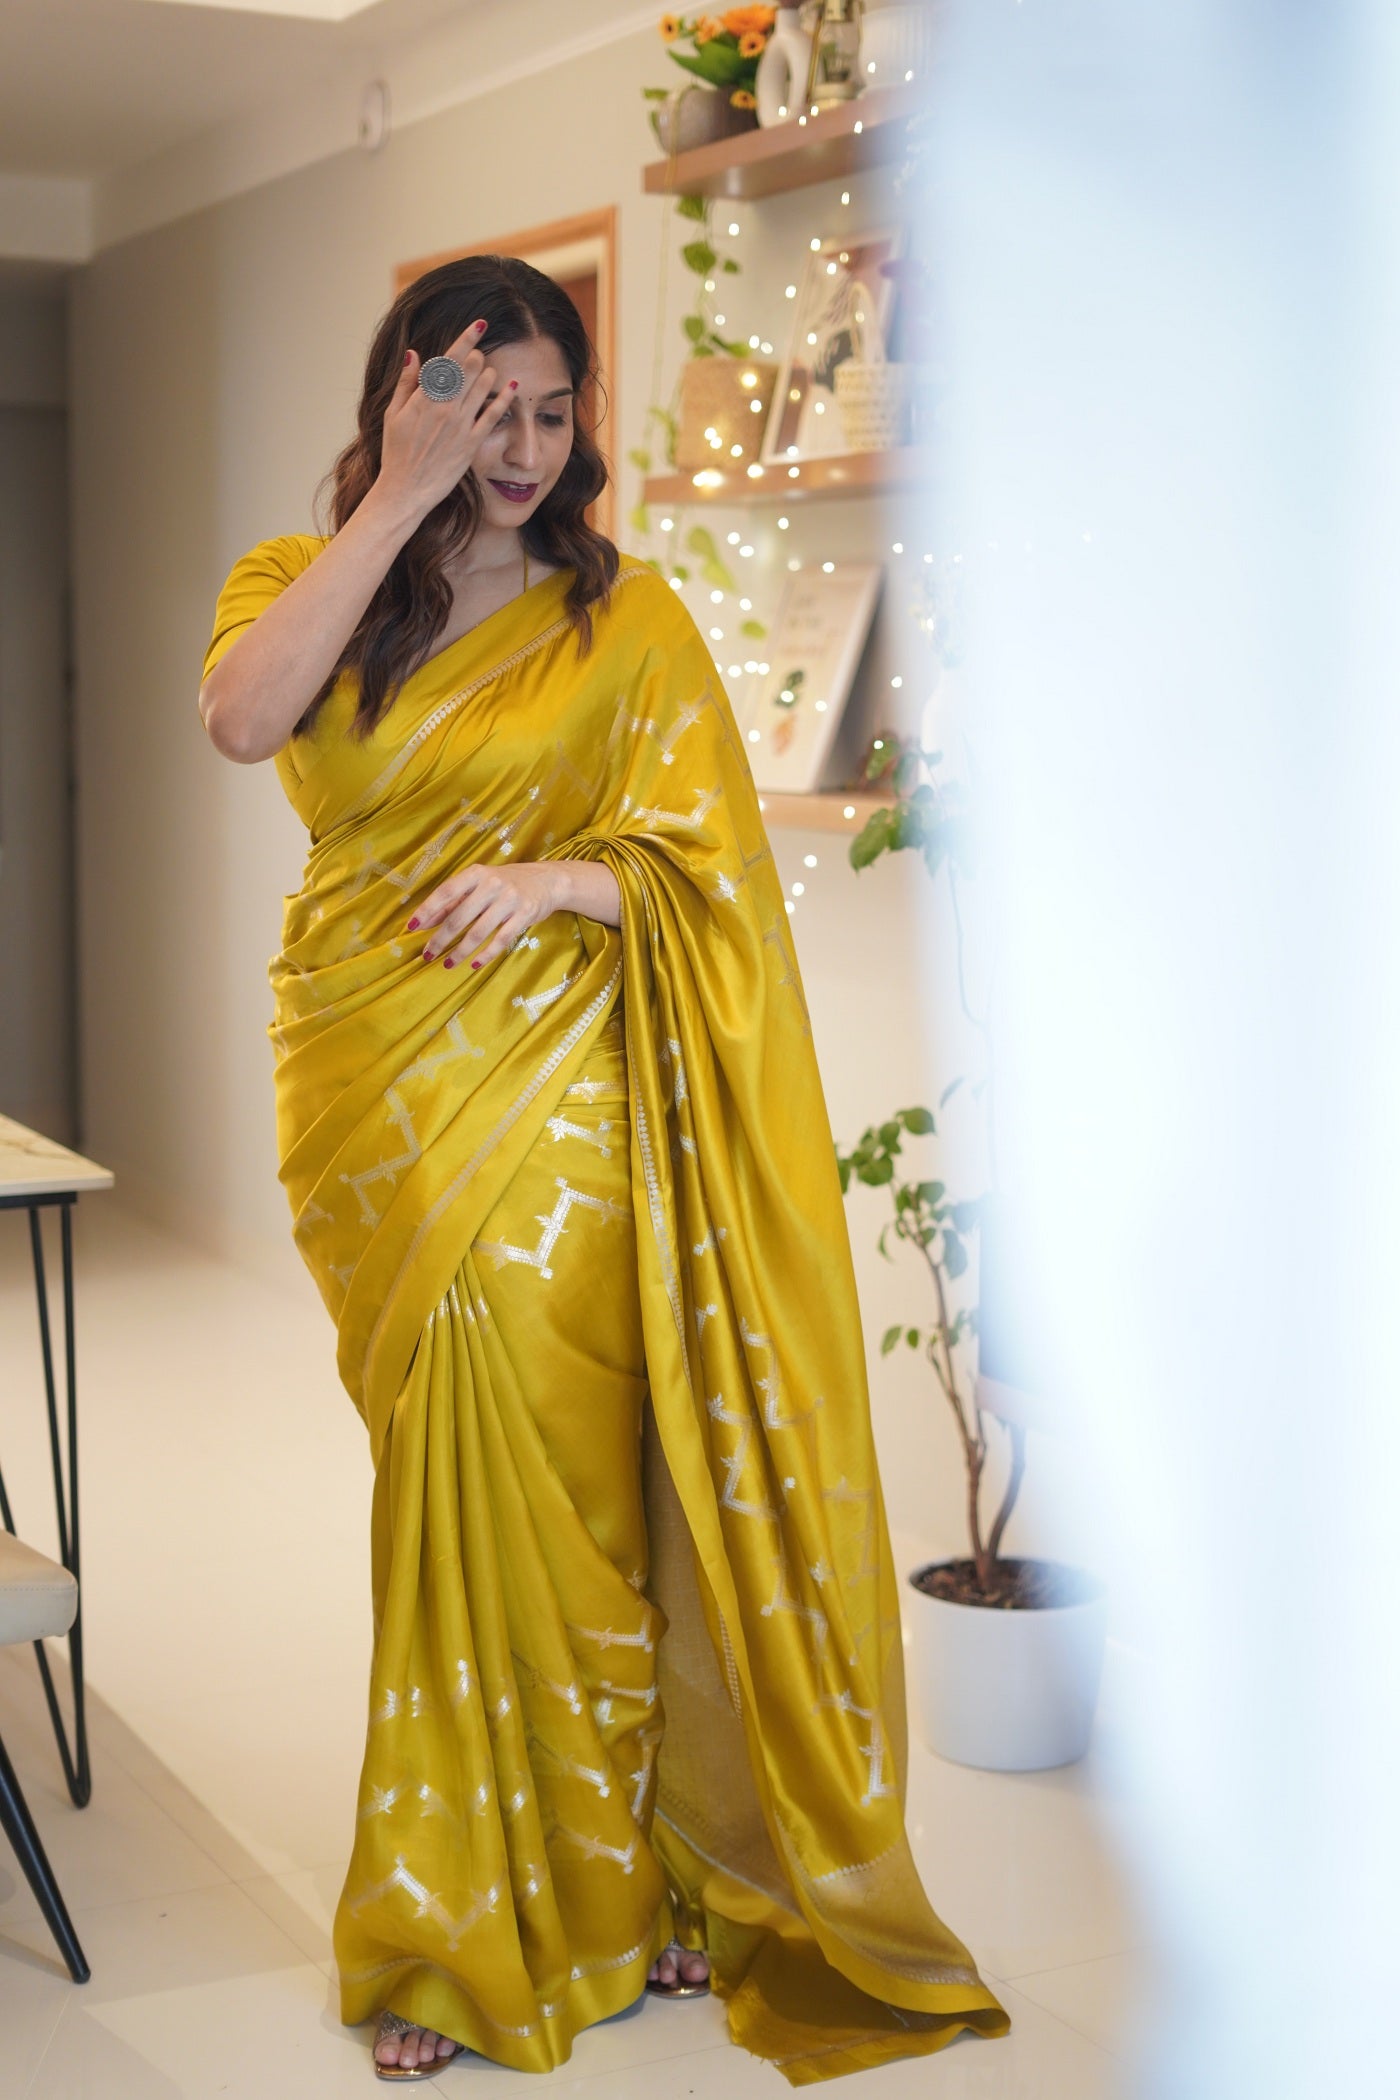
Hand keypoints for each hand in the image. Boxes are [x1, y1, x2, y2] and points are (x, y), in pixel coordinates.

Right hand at [376, 319, 516, 525]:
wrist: (406, 490)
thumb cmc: (396, 453)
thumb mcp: (393, 415)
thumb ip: (406, 383)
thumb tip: (414, 354)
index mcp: (424, 398)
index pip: (449, 360)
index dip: (466, 339)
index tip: (480, 324)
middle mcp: (445, 408)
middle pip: (469, 370)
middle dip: (477, 356)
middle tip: (480, 352)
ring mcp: (460, 426)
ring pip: (482, 389)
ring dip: (489, 374)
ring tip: (489, 370)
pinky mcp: (471, 444)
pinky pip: (492, 417)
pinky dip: (504, 400)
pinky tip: (512, 388)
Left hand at [408, 862, 567, 971]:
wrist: (546, 881)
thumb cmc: (505, 883)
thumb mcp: (479, 884)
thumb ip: (453, 901)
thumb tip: (424, 921)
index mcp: (476, 874)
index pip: (446, 892)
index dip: (427, 910)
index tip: (411, 927)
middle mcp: (492, 884)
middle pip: (459, 917)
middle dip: (441, 938)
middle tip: (427, 954)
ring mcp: (509, 900)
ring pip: (478, 932)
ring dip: (459, 951)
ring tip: (447, 963)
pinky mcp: (524, 915)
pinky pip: (500, 940)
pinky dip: (485, 955)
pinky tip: (473, 964)